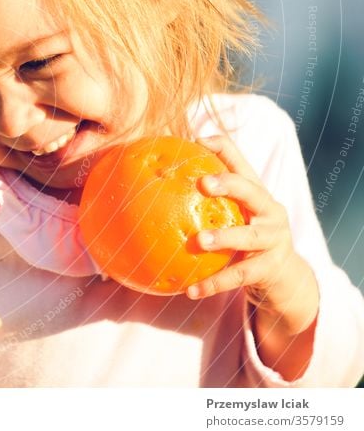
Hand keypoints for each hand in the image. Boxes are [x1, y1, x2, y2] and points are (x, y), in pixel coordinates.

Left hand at [186, 135, 317, 378]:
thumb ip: (202, 203)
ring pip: (249, 236)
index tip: (199, 140)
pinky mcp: (271, 268)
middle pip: (252, 190)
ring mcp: (274, 239)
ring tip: (199, 240)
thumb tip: (147, 187)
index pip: (241, 162)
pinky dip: (214, 283)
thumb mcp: (231, 216)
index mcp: (256, 193)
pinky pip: (239, 277)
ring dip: (224, 237)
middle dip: (230, 184)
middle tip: (204, 183)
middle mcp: (270, 211)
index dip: (223, 148)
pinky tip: (190, 290)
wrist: (283, 276)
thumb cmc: (243, 238)